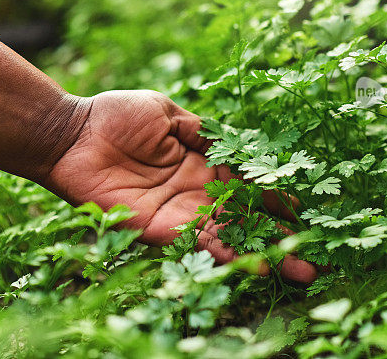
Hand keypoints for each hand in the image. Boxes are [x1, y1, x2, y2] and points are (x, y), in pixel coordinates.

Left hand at [49, 89, 316, 281]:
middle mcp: (194, 194)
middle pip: (243, 221)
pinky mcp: (154, 228)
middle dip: (277, 239)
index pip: (245, 188)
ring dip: (259, 254)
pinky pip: (194, 241)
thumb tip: (234, 143)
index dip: (273, 200)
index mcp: (200, 165)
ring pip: (226, 237)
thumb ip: (202, 131)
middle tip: (313, 262)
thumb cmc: (116, 116)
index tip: (304, 212)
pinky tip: (251, 262)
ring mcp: (176, 213)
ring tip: (296, 272)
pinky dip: (223, 252)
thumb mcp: (167, 114)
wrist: (73, 133)